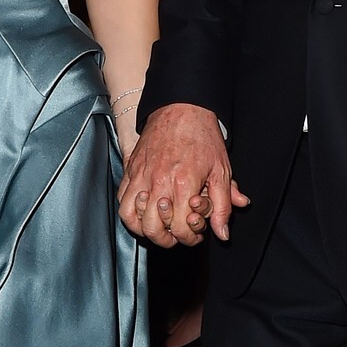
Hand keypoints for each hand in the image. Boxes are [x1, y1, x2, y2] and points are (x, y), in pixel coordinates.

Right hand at [118, 102, 247, 247]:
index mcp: (183, 184)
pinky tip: (144, 213)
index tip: (196, 235)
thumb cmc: (203, 137)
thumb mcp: (222, 171)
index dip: (190, 238)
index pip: (180, 228)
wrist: (182, 107)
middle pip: (153, 228)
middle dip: (167, 239)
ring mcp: (141, 176)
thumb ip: (223, 205)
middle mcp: (158, 182)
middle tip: (176, 236)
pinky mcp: (131, 170)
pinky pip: (122, 200)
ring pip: (131, 218)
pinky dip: (130, 213)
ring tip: (158, 228)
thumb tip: (222, 234)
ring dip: (145, 229)